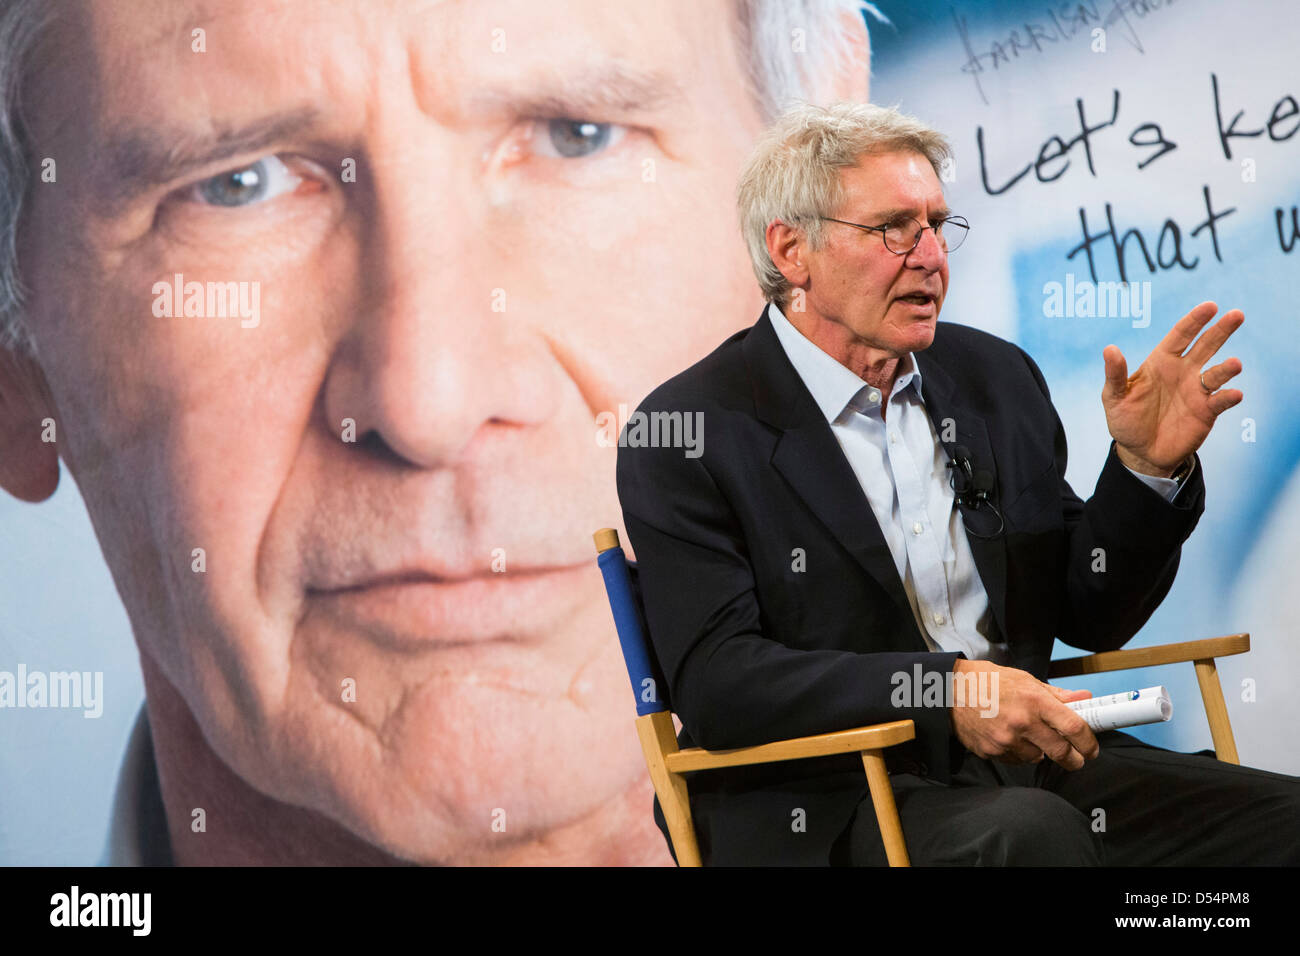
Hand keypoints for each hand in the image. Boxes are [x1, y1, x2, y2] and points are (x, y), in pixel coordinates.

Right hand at [949, 659, 1098, 770]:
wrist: (948, 690)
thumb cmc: (988, 681)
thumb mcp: (1024, 680)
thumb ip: (1056, 695)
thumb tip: (1084, 698)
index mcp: (1034, 700)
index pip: (1073, 727)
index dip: (1088, 742)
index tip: (1092, 748)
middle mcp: (1021, 722)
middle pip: (1061, 752)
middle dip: (1074, 759)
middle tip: (1077, 758)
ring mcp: (1005, 740)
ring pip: (1037, 758)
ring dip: (1041, 752)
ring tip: (1030, 737)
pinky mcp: (991, 751)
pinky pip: (1015, 760)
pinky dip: (1019, 753)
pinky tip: (1010, 738)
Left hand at [1102, 301, 1243, 476]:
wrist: (1140, 451)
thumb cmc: (1125, 419)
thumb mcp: (1114, 397)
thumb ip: (1115, 374)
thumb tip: (1109, 349)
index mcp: (1162, 362)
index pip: (1181, 335)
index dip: (1194, 320)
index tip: (1210, 306)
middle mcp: (1184, 372)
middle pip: (1206, 346)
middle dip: (1221, 330)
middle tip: (1237, 315)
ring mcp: (1197, 391)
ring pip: (1218, 373)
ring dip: (1227, 368)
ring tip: (1235, 364)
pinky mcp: (1207, 412)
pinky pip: (1221, 401)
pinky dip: (1228, 397)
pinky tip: (1233, 394)